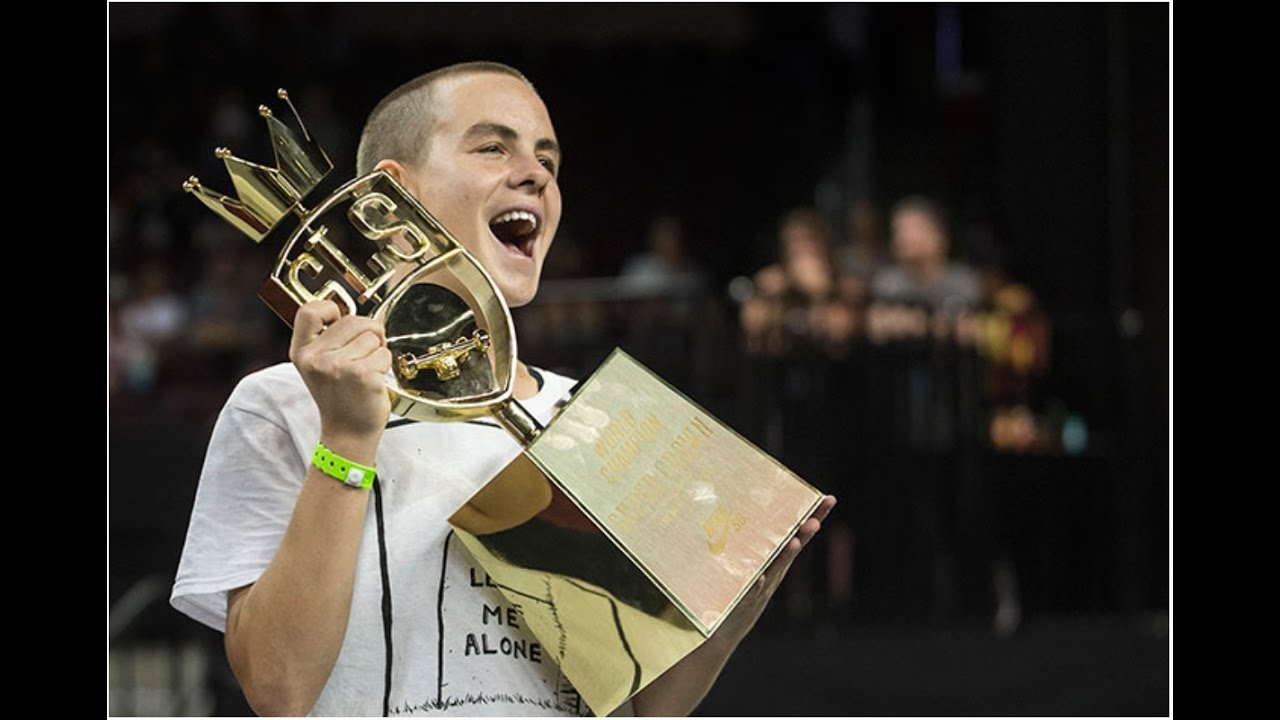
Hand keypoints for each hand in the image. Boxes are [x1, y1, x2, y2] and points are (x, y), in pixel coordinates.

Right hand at [289, 301, 391, 455]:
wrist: (348, 433)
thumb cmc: (340, 398)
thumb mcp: (320, 366)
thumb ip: (328, 338)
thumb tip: (351, 309)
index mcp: (302, 352)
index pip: (310, 310)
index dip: (331, 309)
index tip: (339, 322)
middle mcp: (316, 358)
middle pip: (354, 319)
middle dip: (368, 333)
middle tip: (362, 356)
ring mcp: (338, 366)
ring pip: (374, 336)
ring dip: (377, 352)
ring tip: (366, 372)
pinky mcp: (362, 375)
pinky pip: (385, 353)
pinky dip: (385, 366)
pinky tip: (373, 382)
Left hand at [711, 495, 836, 647]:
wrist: (718, 632)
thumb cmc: (731, 592)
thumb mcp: (742, 564)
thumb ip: (745, 543)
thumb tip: (735, 506)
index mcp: (774, 560)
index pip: (798, 533)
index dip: (814, 516)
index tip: (829, 498)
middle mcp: (773, 572)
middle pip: (794, 547)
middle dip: (806, 533)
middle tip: (816, 520)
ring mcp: (762, 588)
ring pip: (777, 568)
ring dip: (786, 555)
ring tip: (795, 541)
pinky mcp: (746, 602)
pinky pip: (752, 591)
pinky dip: (757, 583)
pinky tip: (759, 576)